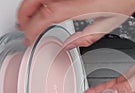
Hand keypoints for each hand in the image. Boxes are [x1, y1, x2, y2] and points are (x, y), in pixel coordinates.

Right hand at [17, 0, 134, 45]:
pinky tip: (42, 7)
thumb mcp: (111, 22)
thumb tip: (69, 45)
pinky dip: (39, 1)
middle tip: (22, 28)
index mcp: (80, 5)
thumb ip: (88, 36)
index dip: (33, 28)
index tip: (29, 38)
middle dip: (23, 15)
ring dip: (29, 6)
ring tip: (29, 19)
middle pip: (34, 0)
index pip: (46, 15)